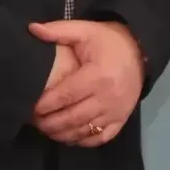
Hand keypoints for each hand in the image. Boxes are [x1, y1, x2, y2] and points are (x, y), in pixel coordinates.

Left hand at [27, 20, 143, 147]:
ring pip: (84, 131)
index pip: (65, 96)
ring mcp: (116, 111)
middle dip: (49, 123)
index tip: (30, 107)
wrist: (139, 51)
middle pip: (72, 117)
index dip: (45, 105)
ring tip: (46, 129)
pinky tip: (68, 136)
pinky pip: (100, 138)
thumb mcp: (85, 30)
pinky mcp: (121, 120)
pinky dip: (82, 141)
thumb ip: (58, 31)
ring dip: (62, 134)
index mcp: (97, 75)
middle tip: (34, 122)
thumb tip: (32, 29)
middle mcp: (107, 97)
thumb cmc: (108, 41)